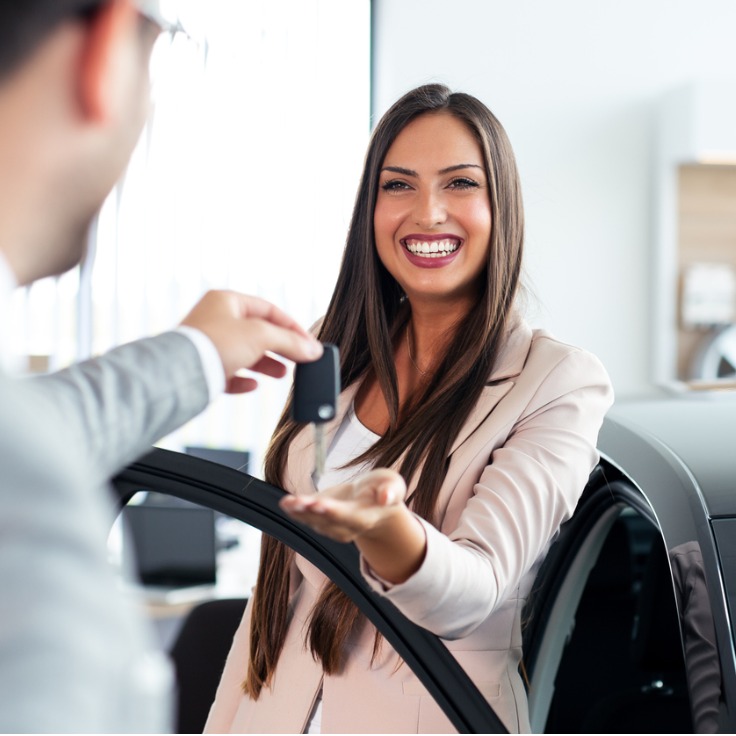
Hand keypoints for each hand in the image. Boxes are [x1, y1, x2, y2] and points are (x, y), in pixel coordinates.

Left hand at [180, 290, 322, 393]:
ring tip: (282, 374)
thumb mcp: (261, 336)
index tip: (308, 343)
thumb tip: (313, 349)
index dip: (292, 326)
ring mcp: (208, 343)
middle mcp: (215, 319)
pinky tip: (253, 386)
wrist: (180, 372)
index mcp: (227, 301)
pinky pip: (228, 372)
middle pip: (258, 332)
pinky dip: (243, 379)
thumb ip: (290, 342)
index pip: (269, 310)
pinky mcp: (202, 367)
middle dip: (280, 347)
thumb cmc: (215, 343)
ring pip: (244, 352)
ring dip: (266, 364)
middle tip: (299, 359)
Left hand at [280, 469, 406, 542]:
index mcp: (365, 518)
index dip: (334, 511)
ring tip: (287, 502)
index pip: (349, 517)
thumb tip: (386, 498)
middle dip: (312, 512)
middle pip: (327, 521)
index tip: (321, 504)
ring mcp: (331, 525)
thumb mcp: (394, 485)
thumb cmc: (384, 489)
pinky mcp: (319, 517)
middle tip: (299, 503)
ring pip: (312, 521)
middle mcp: (346, 526)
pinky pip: (305, 516)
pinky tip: (285, 503)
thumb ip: (392, 491)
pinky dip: (294, 510)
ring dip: (299, 512)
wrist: (374, 501)